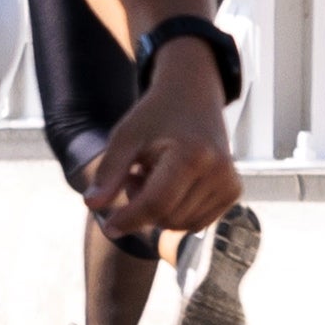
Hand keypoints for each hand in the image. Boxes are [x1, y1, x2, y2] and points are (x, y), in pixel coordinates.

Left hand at [76, 65, 242, 241]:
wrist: (193, 97)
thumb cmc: (155, 116)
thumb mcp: (125, 136)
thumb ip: (109, 172)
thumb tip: (92, 206)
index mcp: (192, 156)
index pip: (157, 203)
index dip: (129, 218)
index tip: (108, 227)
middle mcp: (219, 173)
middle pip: (168, 217)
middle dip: (142, 206)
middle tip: (135, 174)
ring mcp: (230, 184)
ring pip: (181, 224)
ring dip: (158, 210)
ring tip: (153, 175)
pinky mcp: (233, 192)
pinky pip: (196, 222)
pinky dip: (176, 212)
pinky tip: (170, 184)